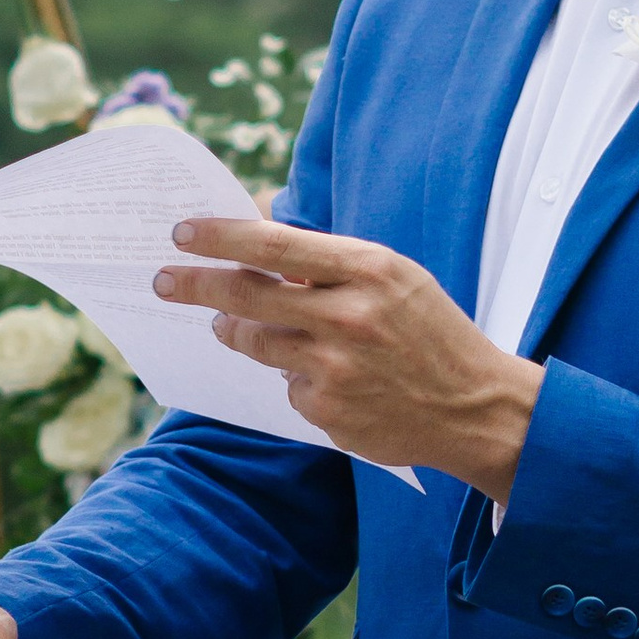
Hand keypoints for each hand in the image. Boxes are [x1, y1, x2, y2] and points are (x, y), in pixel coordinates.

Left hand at [154, 216, 542, 502]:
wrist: (475, 407)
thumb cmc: (430, 331)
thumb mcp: (394, 277)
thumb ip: (330, 261)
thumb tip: (260, 228)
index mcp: (368, 270)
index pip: (274, 245)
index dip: (220, 237)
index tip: (181, 232)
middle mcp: (348, 316)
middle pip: (246, 295)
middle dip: (195, 285)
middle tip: (163, 279)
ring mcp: (335, 368)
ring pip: (255, 342)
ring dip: (235, 330)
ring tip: (230, 325)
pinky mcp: (328, 410)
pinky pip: (288, 386)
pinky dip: (296, 378)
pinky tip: (329, 379)